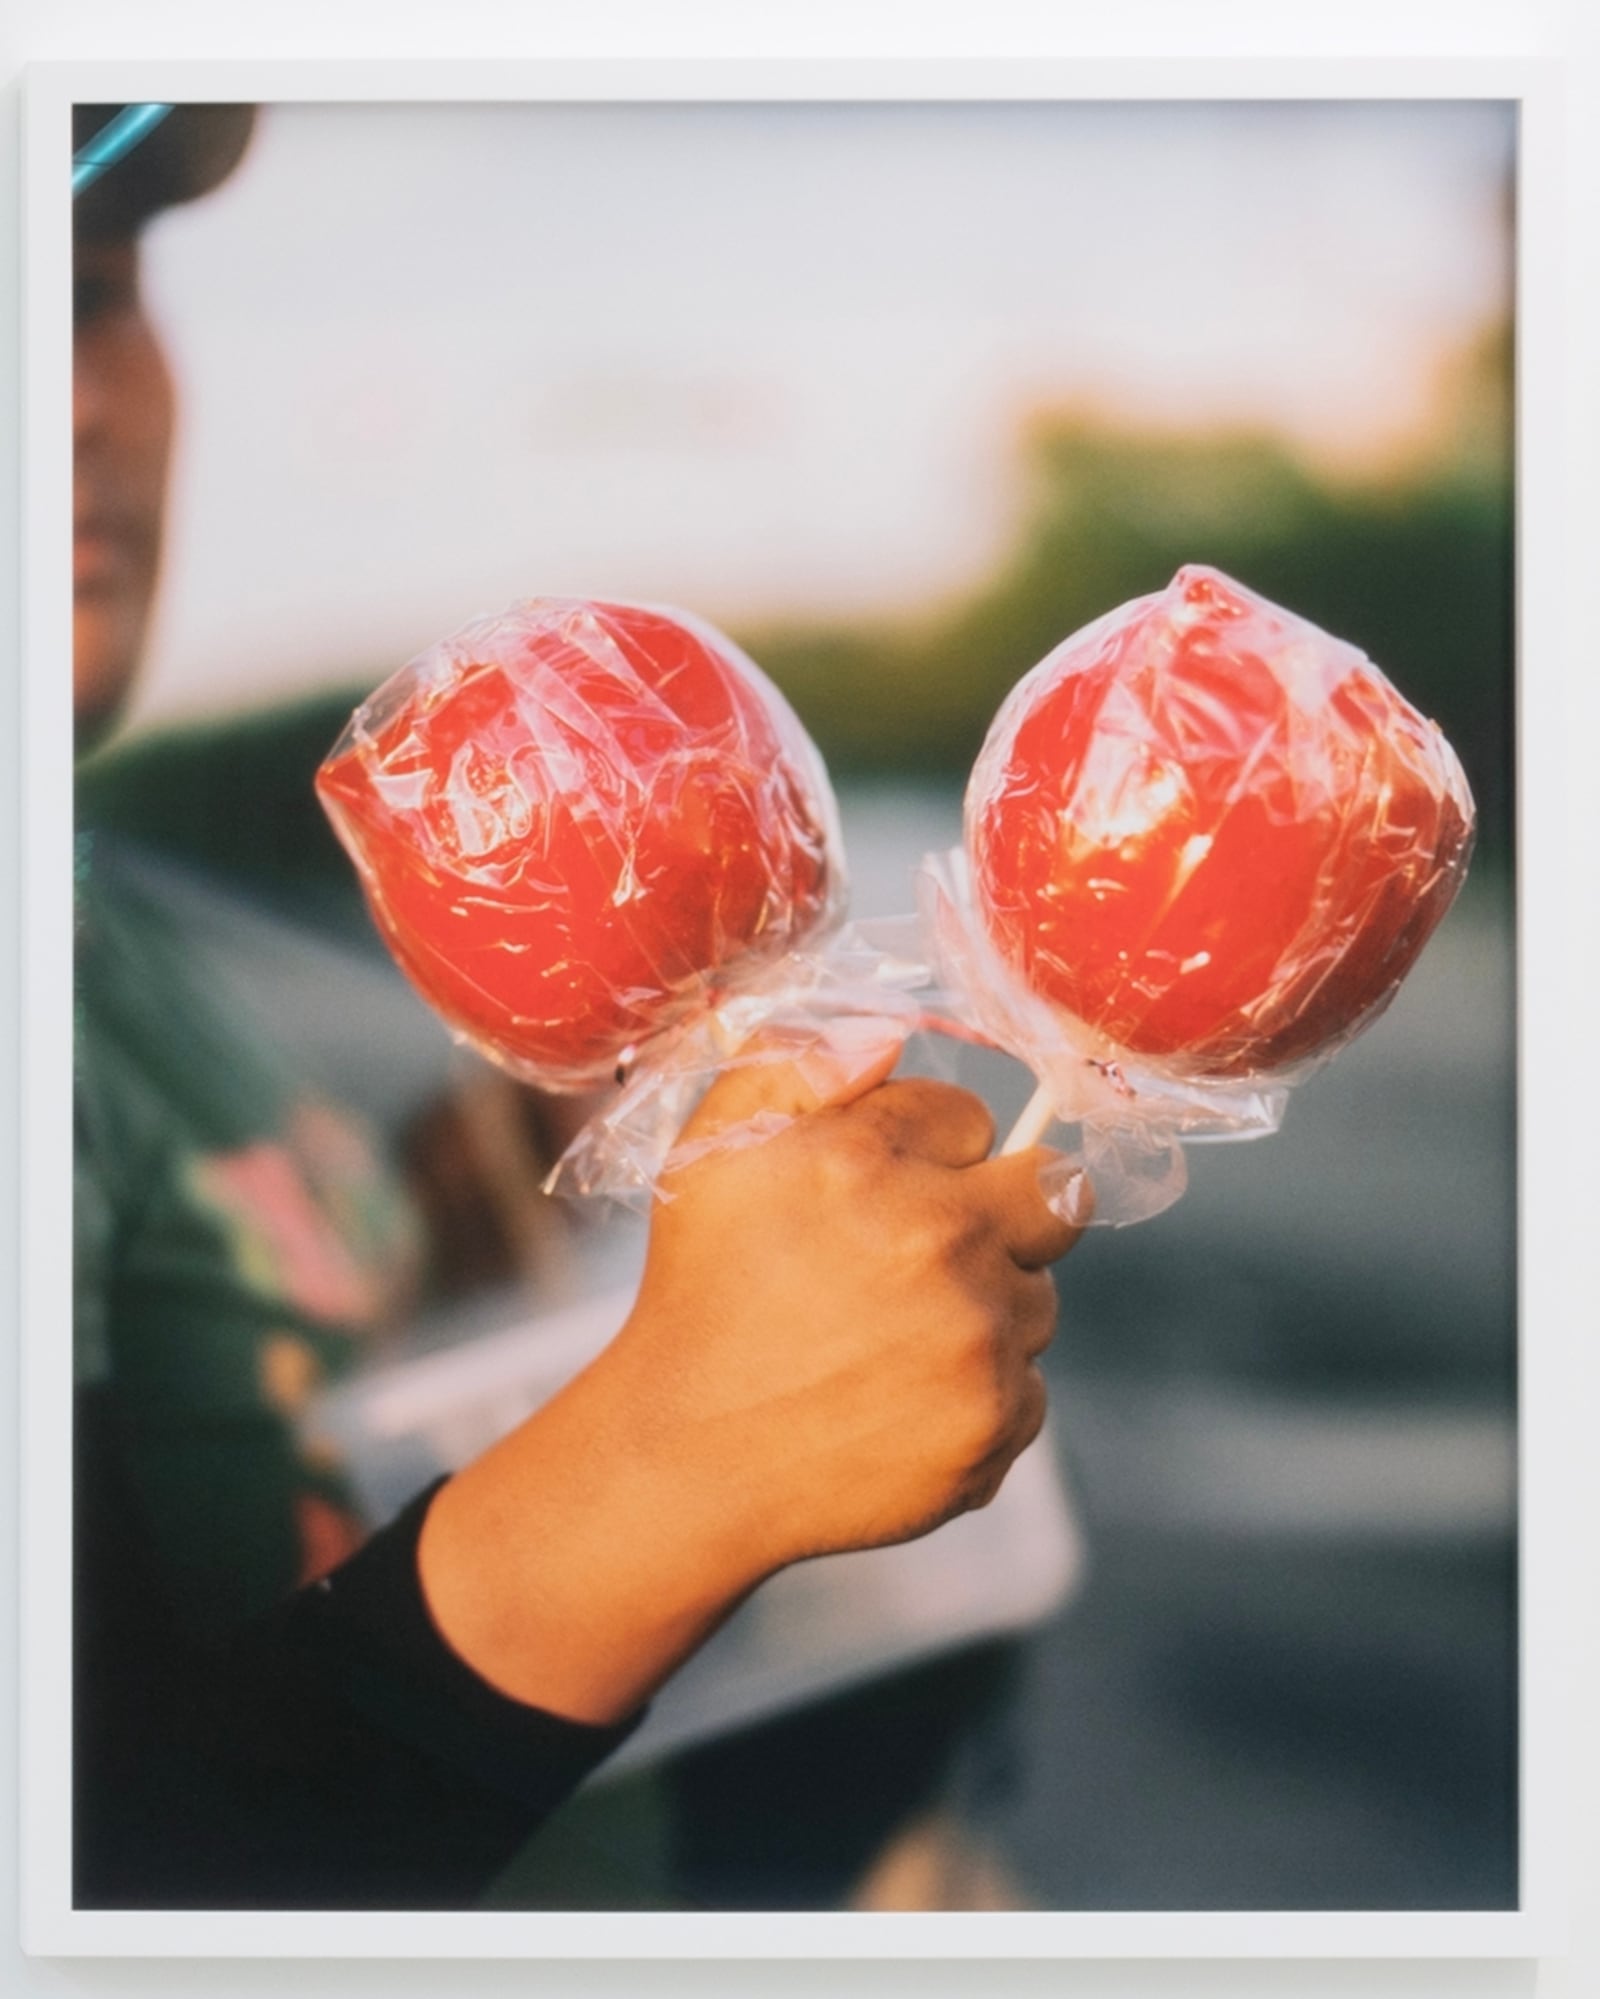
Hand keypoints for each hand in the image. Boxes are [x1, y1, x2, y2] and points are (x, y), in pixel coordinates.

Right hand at [417, 1027, 1087, 1721]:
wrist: (688, 1460)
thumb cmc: (699, 1295)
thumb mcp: (710, 1154)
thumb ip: (792, 1065)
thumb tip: (890, 1039)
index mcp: (867, 1159)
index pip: (972, 1116)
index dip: (933, 1151)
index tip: (883, 1194)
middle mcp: (936, 1238)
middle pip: (1055, 1193)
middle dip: (1007, 1212)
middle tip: (932, 1255)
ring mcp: (975, 1334)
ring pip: (1038, 1298)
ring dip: (987, 1309)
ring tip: (890, 1344)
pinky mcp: (996, 1418)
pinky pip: (1030, 1386)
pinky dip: (979, 1395)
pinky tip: (901, 1405)